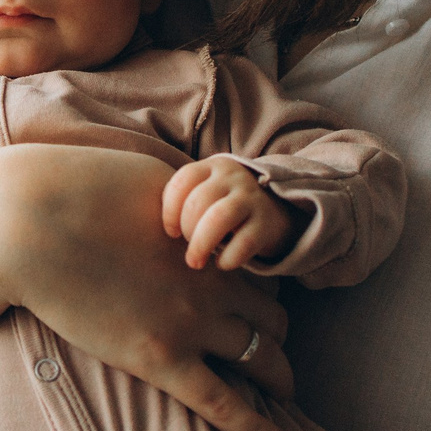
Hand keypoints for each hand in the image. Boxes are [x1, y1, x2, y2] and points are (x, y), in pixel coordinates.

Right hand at [0, 145, 300, 430]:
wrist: (29, 223)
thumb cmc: (69, 192)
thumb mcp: (142, 181)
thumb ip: (171, 200)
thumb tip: (170, 203)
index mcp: (208, 239)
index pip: (260, 273)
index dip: (262, 291)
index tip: (260, 308)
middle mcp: (213, 281)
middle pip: (272, 315)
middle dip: (275, 334)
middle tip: (269, 353)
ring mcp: (192, 322)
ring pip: (263, 357)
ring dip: (276, 374)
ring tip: (281, 395)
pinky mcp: (161, 358)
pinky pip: (226, 405)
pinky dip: (261, 430)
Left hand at [162, 156, 301, 270]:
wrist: (276, 211)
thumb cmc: (226, 205)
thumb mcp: (207, 191)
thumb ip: (183, 199)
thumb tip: (154, 227)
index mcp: (212, 167)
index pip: (183, 180)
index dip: (170, 210)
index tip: (170, 231)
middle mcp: (233, 178)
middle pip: (198, 201)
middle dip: (186, 230)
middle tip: (189, 248)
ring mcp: (252, 198)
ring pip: (219, 217)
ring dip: (201, 244)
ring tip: (196, 261)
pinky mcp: (267, 223)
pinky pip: (244, 242)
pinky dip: (228, 258)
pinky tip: (223, 263)